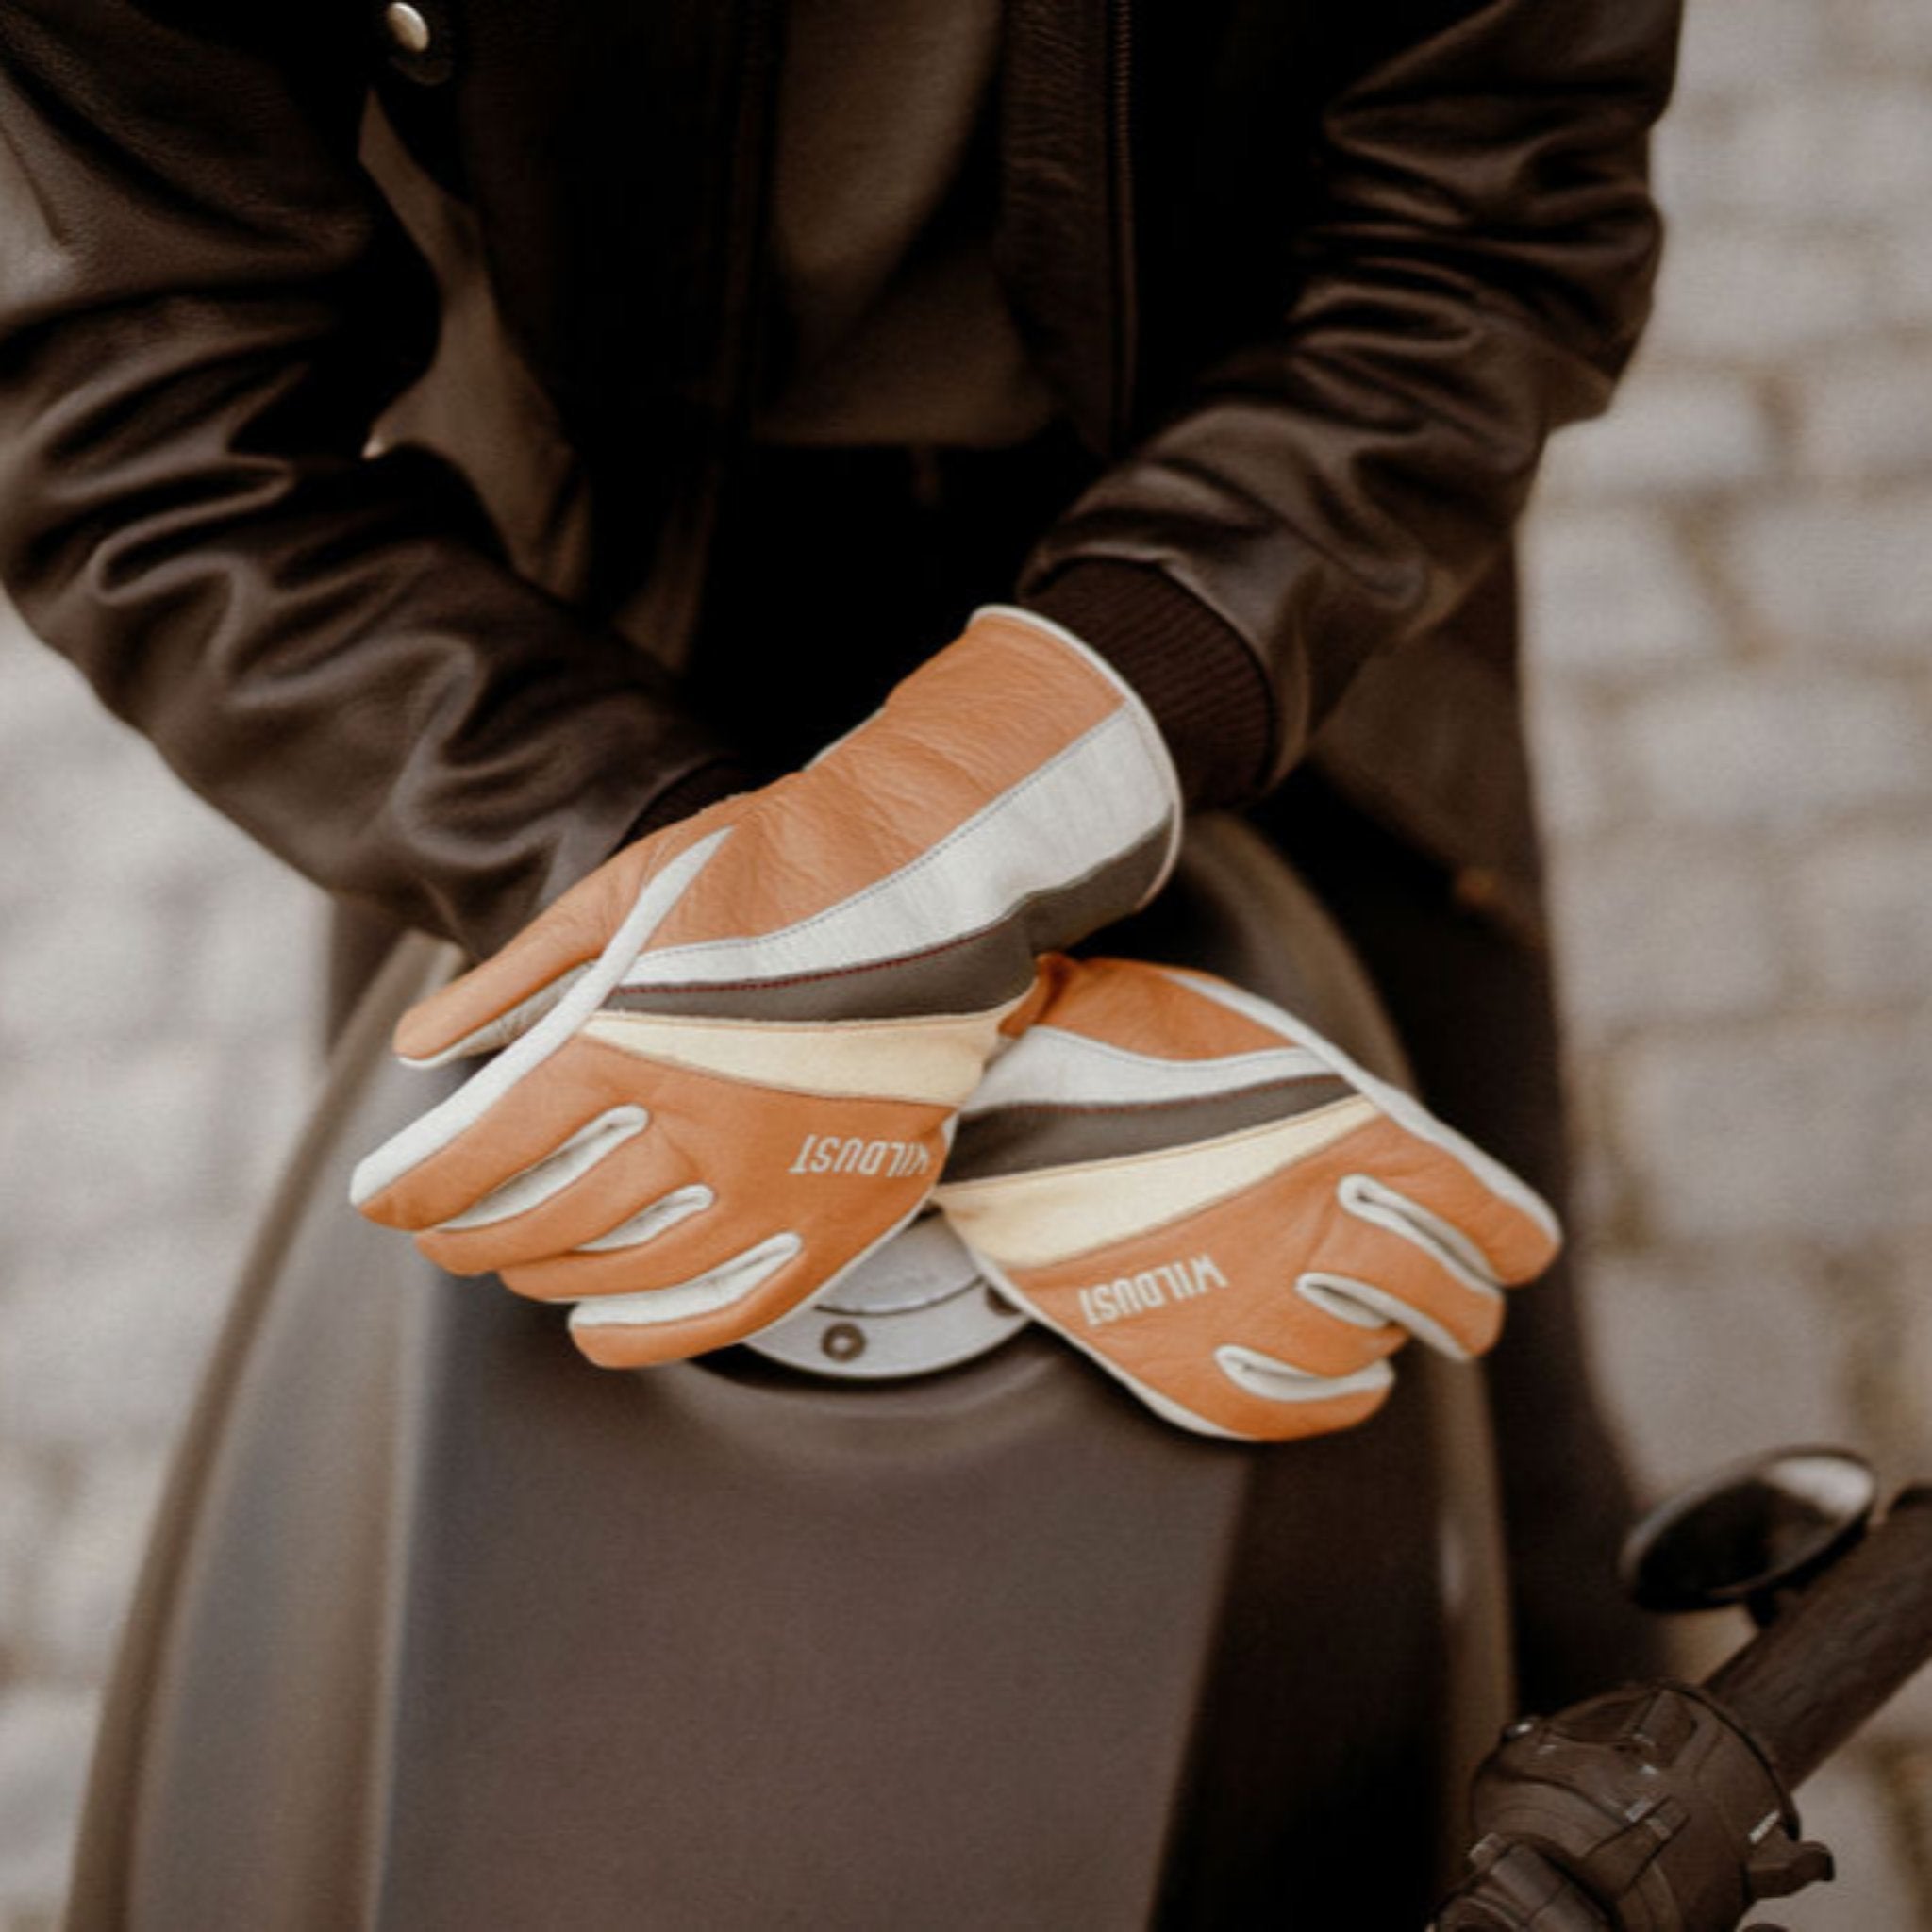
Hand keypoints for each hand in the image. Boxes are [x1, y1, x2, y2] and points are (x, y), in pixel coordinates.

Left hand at [349, 608, 1179, 1365]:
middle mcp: (703, 1127)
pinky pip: (738, 1306)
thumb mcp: (622, 894)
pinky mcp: (846, 1209)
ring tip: (522, 1265)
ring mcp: (780, 1181)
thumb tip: (421, 1047)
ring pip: (632, 1272)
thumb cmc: (775, 869)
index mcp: (635, 1042)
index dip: (418, 1189)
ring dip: (550, 1277)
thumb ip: (515, 978)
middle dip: (471, 1235)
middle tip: (445, 1231)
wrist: (925, 874)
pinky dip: (657, 1333)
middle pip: (549, 1222)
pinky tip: (603, 1331)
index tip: (387, 1203)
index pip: (489, 1149)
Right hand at [933, 954, 1559, 1439]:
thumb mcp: (1275, 1045)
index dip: (1510, 1242)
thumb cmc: (1130, 1039)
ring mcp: (1249, 1299)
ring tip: (1385, 1348)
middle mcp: (1321, 1226)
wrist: (1005, 1080)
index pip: (1492, 1224)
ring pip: (1368, 1359)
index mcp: (1356, 1139)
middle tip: (1463, 1314)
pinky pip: (1284, 1408)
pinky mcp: (1179, 1351)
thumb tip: (1405, 1179)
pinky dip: (1325, 1406)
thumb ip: (1352, 1116)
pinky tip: (1337, 1391)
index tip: (1511, 1253)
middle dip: (1465, 1307)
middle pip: (1446, 1301)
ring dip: (1388, 1351)